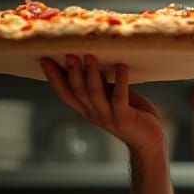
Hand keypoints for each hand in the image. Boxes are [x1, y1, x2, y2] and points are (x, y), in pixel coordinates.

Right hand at [40, 54, 164, 155]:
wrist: (149, 140)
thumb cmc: (131, 113)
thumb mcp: (110, 96)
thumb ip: (99, 84)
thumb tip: (88, 57)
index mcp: (87, 109)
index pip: (65, 93)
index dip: (53, 78)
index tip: (44, 59)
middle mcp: (94, 114)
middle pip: (78, 92)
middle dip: (72, 73)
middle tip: (69, 54)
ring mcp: (109, 118)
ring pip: (95, 95)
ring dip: (92, 75)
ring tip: (90, 56)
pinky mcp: (126, 120)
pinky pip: (120, 99)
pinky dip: (121, 82)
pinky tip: (122, 66)